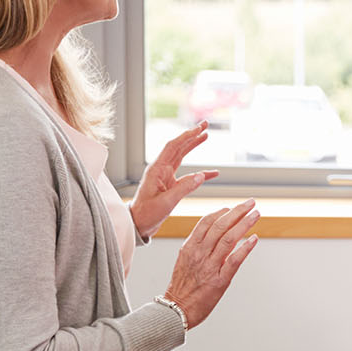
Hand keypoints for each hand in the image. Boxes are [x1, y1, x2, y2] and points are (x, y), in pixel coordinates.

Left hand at [128, 122, 219, 239]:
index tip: (199, 129)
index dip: (186, 136)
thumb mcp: (166, 202)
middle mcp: (161, 170)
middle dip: (191, 136)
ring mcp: (166, 177)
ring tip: (206, 136)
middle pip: (178, 147)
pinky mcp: (170, 185)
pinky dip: (201, 173)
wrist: (138, 224)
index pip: (173, 147)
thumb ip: (184, 188)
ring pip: (182, 157)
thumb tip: (201, 175)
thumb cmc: (147, 213)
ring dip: (193, 146)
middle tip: (205, 126)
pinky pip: (188, 175)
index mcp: (156, 170)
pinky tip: (213, 173)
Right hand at [160, 200, 258, 328]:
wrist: (176, 310)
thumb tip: (217, 234)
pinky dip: (245, 248)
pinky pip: (234, 260)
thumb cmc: (182, 287)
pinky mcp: (219, 280)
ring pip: (228, 239)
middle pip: (220, 226)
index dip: (221, 212)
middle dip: (237, 212)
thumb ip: (199, 247)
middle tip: (250, 203)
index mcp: (189, 247)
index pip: (206, 222)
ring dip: (244, 224)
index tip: (232, 207)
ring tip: (256, 214)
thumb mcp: (185, 261)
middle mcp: (199, 254)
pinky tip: (254, 239)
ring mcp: (209, 266)